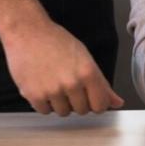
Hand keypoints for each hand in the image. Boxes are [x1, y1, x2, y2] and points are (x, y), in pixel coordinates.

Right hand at [1, 18, 123, 114]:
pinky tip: (43, 85)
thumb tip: (117, 102)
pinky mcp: (34, 96)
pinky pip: (45, 111)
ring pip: (63, 112)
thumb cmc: (56, 41)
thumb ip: (102, 83)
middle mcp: (71, 83)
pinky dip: (45, 102)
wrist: (27, 32)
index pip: (100, 105)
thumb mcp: (84, 57)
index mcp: (88, 72)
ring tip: (55, 83)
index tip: (92, 99)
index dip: (97, 103)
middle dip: (78, 101)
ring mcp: (52, 91)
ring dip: (61, 103)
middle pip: (82, 110)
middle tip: (70, 85)